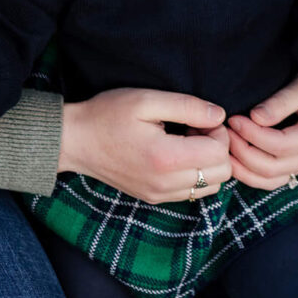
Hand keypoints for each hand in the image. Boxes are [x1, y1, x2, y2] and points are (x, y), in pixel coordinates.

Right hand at [59, 88, 232, 203]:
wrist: (75, 141)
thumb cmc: (107, 115)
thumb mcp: (146, 100)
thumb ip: (187, 106)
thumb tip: (219, 115)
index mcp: (166, 158)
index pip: (220, 153)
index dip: (218, 131)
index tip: (198, 118)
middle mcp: (166, 184)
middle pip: (222, 173)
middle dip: (217, 147)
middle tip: (195, 128)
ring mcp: (160, 195)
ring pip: (211, 186)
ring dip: (208, 162)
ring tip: (186, 141)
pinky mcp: (154, 198)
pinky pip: (193, 192)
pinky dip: (195, 174)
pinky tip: (176, 154)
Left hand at [226, 73, 297, 189]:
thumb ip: (282, 101)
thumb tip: (255, 118)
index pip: (279, 145)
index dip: (251, 135)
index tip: (233, 119)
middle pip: (271, 167)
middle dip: (242, 151)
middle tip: (224, 132)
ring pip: (269, 180)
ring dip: (242, 168)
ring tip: (224, 147)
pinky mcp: (294, 163)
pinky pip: (270, 179)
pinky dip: (249, 173)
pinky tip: (234, 158)